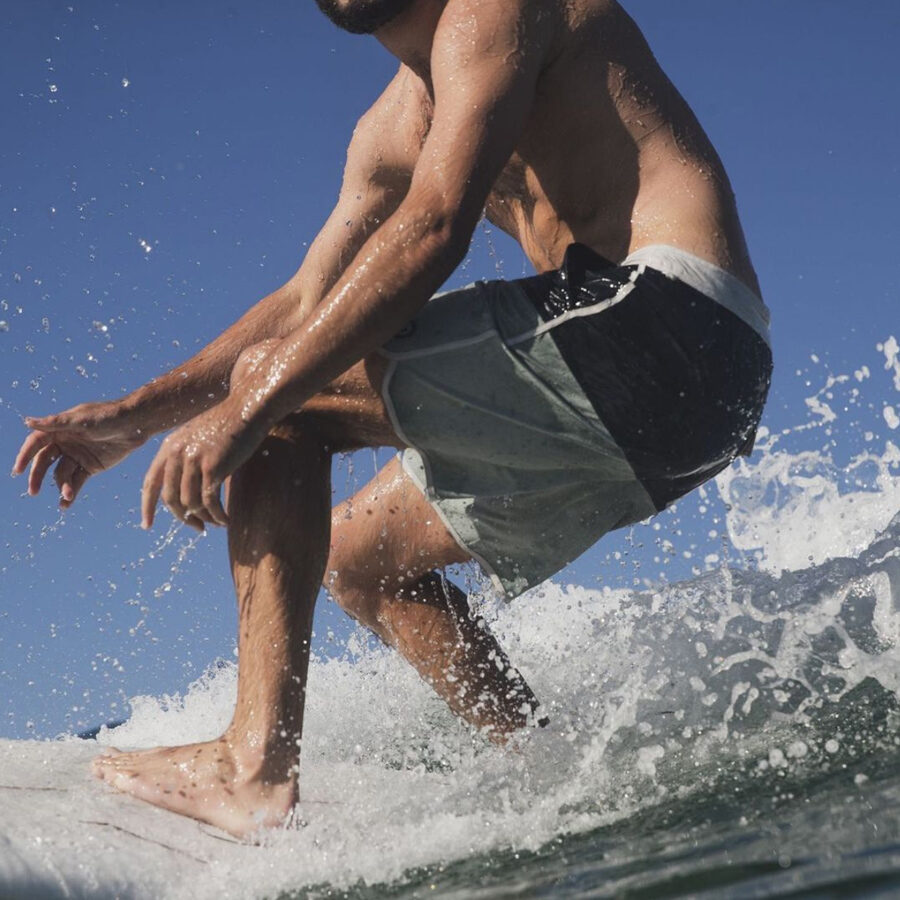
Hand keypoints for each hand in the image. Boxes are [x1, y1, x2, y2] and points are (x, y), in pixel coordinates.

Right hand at [13, 401, 148, 507]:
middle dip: (37, 477)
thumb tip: (27, 421)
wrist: (135, 425)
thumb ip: (55, 423)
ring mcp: (77, 456)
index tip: (18, 470)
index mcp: (60, 429)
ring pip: (61, 474)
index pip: (36, 443)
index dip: (25, 456)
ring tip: (67, 495)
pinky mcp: (90, 467)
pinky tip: (65, 505)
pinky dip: (71, 493)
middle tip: (33, 492)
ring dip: (62, 486)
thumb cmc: (108, 416)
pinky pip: (77, 481)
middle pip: (44, 462)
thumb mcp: (81, 420)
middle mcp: (65, 443)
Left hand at [140, 398, 264, 531]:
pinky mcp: (213, 468)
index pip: (150, 483)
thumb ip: (187, 457)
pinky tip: (226, 520)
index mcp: (169, 447)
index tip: (147, 526)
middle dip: (183, 518)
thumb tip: (186, 488)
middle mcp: (176, 454)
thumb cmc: (228, 423)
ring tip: (216, 523)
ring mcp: (193, 461)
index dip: (147, 507)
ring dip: (204, 518)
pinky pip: (210, 502)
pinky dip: (217, 516)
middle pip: (170, 499)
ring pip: (190, 503)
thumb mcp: (198, 437)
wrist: (247, 408)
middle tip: (197, 527)